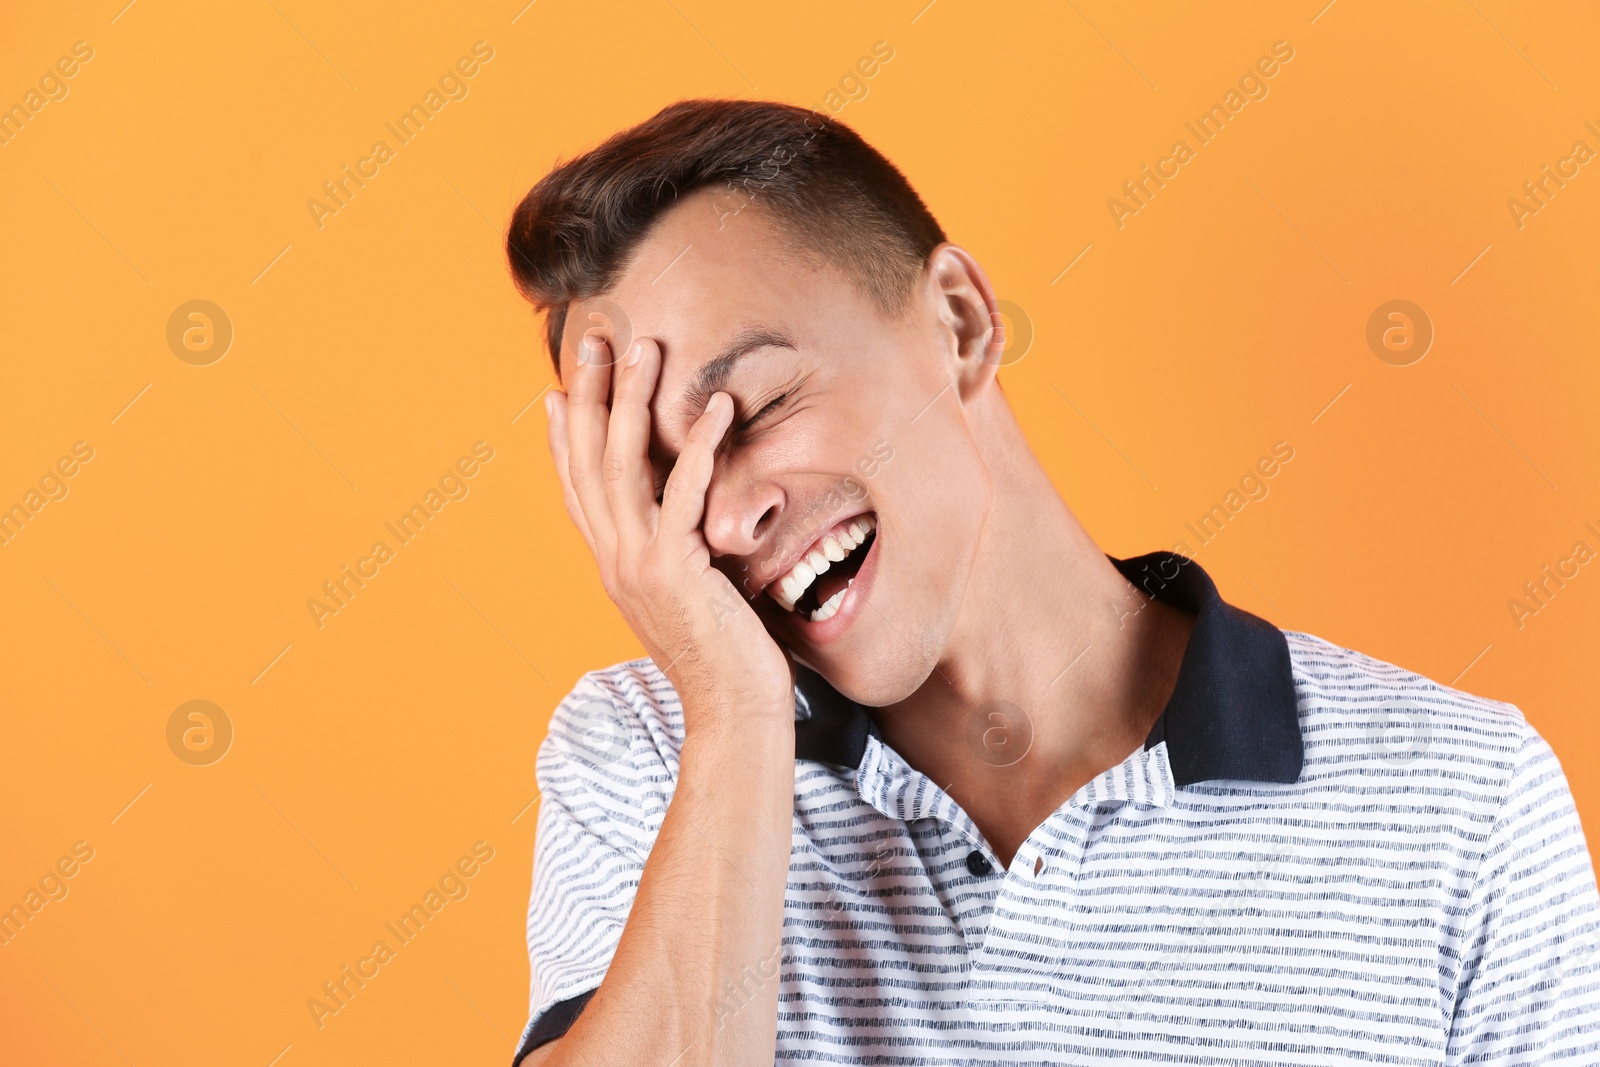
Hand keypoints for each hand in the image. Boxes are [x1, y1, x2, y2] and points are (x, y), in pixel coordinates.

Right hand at [546, 330, 796, 731]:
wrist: (731, 714)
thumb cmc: (723, 659)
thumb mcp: (685, 598)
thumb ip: (673, 559)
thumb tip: (683, 529)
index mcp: (613, 567)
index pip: (578, 490)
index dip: (566, 438)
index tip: (560, 390)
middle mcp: (615, 561)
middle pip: (590, 463)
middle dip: (590, 396)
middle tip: (594, 339)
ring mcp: (639, 566)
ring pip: (624, 466)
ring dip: (633, 401)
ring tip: (645, 348)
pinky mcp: (675, 570)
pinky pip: (685, 493)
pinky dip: (699, 446)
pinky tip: (717, 407)